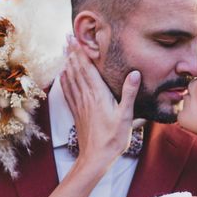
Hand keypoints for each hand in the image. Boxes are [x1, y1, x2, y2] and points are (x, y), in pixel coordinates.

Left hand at [60, 37, 140, 168]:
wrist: (95, 158)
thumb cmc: (113, 138)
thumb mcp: (126, 116)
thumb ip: (129, 93)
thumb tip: (135, 73)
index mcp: (98, 94)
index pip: (88, 68)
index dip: (82, 52)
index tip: (76, 38)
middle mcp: (86, 96)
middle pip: (77, 69)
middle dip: (72, 52)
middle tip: (68, 37)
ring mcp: (79, 104)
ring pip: (71, 78)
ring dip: (68, 62)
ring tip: (64, 50)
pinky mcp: (77, 112)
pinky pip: (68, 92)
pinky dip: (64, 80)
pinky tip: (62, 75)